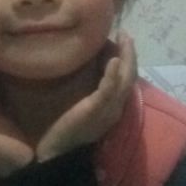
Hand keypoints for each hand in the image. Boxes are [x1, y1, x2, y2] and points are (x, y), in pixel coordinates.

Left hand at [36, 32, 136, 161]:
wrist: (54, 151)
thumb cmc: (63, 128)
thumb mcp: (80, 105)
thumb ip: (87, 90)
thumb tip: (85, 66)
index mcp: (112, 107)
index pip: (125, 80)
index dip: (127, 60)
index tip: (121, 42)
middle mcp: (115, 108)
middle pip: (130, 77)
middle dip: (130, 54)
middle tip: (126, 34)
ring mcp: (108, 110)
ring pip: (125, 80)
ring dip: (127, 57)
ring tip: (125, 38)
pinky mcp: (96, 110)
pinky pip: (109, 90)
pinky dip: (113, 74)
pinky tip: (113, 59)